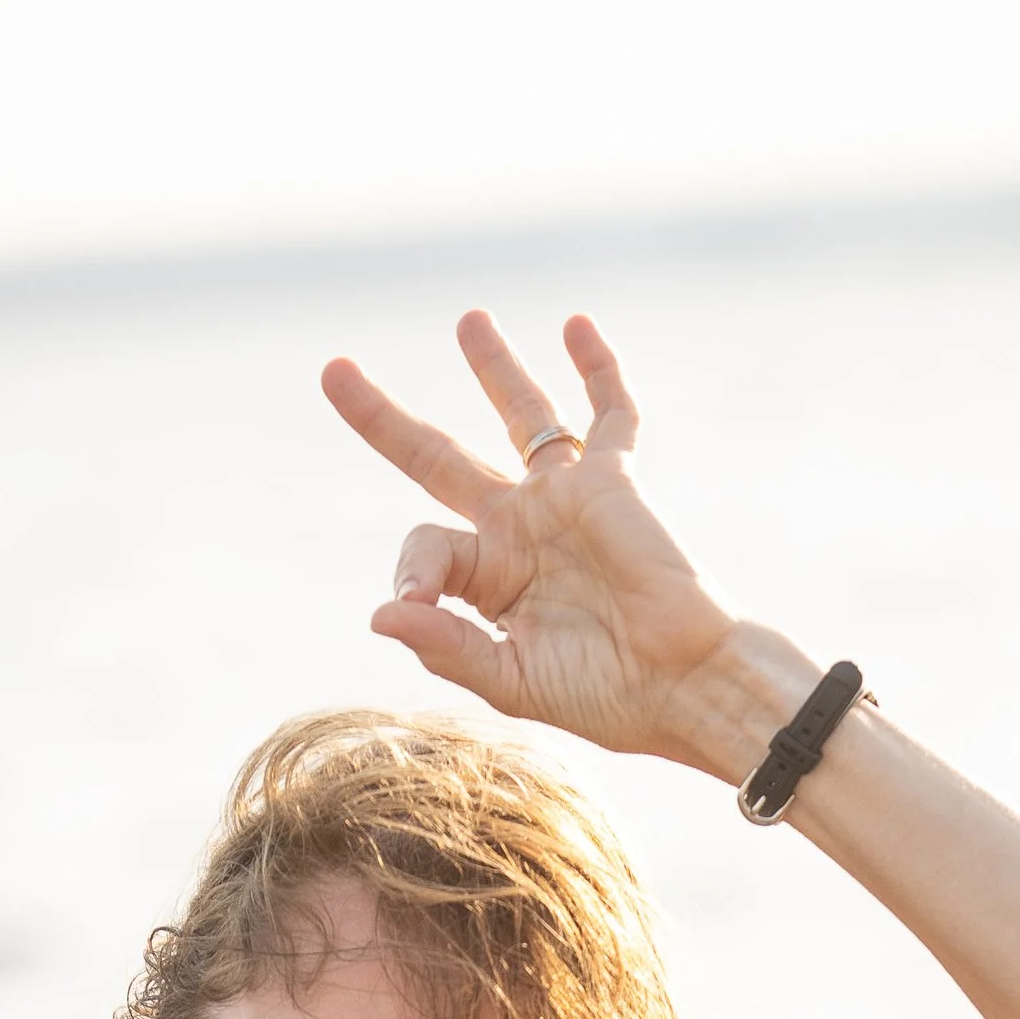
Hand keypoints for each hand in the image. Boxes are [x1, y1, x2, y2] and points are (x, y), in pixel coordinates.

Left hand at [322, 310, 749, 764]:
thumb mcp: (512, 681)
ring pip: (521, 416)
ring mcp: (566, 499)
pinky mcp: (615, 480)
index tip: (417, 600)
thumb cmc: (605, 697)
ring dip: (495, 368)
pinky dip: (597, 370)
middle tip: (334, 371)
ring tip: (469, 321)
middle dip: (385, 418)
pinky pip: (608, 413)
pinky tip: (576, 327)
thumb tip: (381, 612)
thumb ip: (447, 647)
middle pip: (438, 458)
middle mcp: (520, 531)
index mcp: (489, 582)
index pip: (426, 545)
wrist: (684, 686)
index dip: (411, 567)